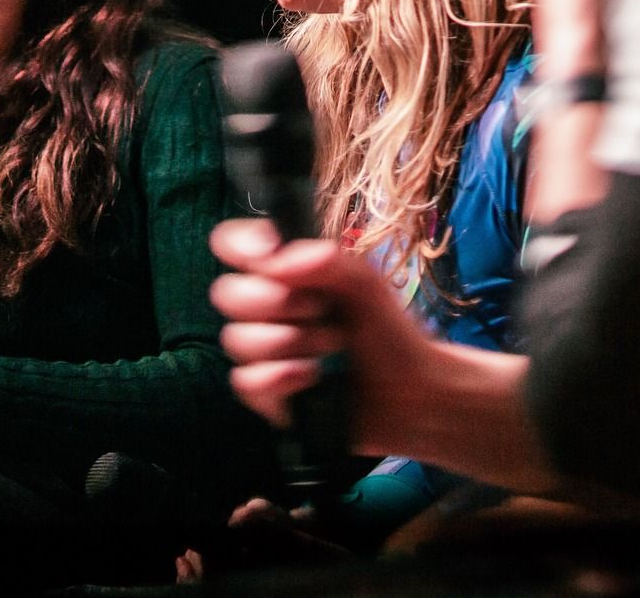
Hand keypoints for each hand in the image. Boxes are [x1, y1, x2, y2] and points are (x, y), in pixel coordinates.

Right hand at [213, 220, 551, 495]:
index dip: (241, 247)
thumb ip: (326, 262)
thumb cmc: (392, 333)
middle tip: (319, 309)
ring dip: (288, 342)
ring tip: (331, 347)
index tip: (270, 259)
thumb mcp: (367, 285)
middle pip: (225, 293)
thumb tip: (276, 261)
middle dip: (272, 302)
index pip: (231, 243)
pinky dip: (280, 378)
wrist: (414, 395)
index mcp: (285, 271)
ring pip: (235, 339)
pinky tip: (312, 378)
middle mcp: (267, 308)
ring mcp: (263, 352)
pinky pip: (245, 381)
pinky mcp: (267, 393)